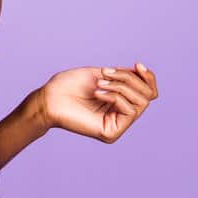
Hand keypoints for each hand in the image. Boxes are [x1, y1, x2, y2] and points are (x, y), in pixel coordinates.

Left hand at [35, 63, 158, 142]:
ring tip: (99, 83)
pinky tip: (97, 93)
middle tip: (106, 73)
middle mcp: (121, 116)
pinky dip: (115, 97)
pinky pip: (129, 111)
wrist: (49, 97)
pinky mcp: (111, 133)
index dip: (147, 77)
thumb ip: (124, 76)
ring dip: (120, 86)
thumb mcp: (102, 74)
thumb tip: (144, 73)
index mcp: (120, 102)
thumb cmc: (69, 85)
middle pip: (148, 96)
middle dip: (129, 79)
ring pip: (141, 102)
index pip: (148, 92)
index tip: (137, 64)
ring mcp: (117, 125)